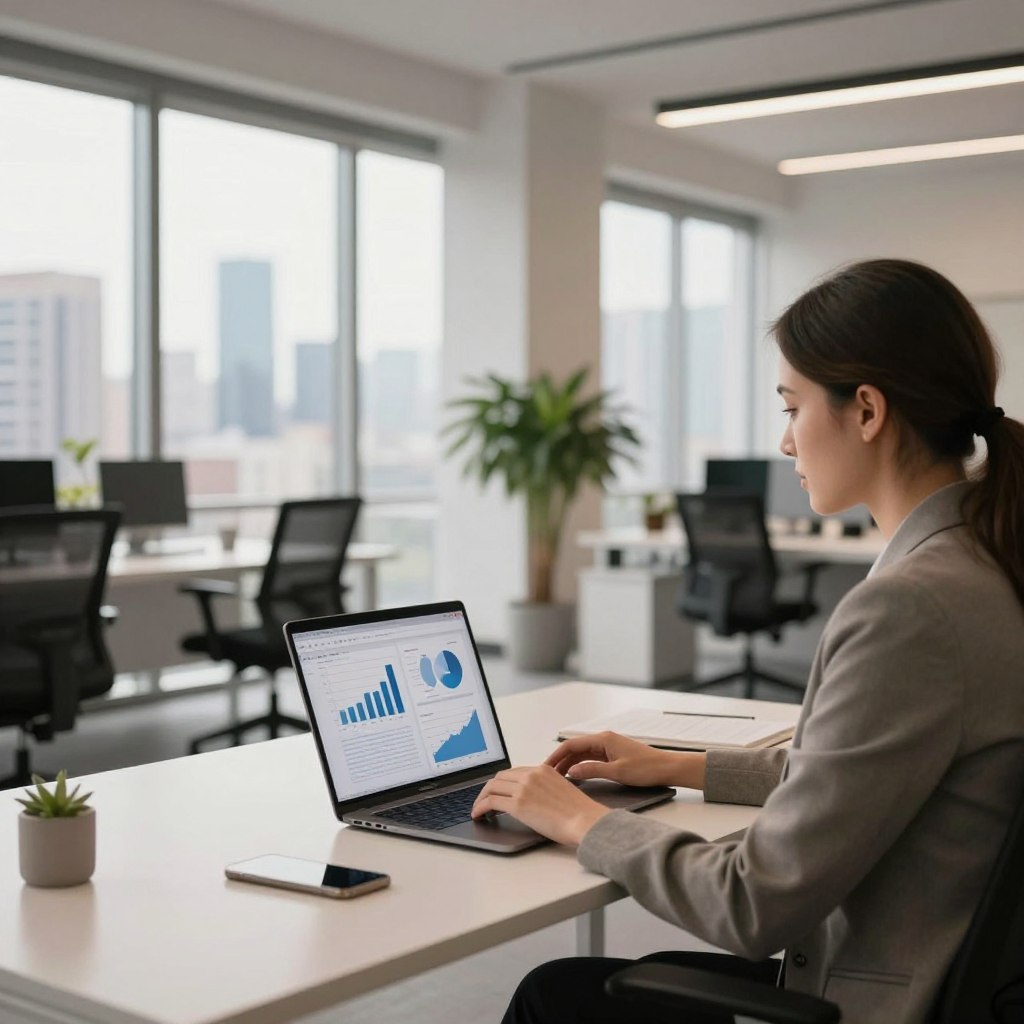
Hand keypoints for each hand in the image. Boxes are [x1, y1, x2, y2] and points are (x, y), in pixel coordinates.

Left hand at [471, 765, 610, 845]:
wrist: (585, 820)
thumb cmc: (579, 813)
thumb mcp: (561, 790)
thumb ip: (545, 788)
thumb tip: (533, 799)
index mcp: (543, 770)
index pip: (515, 772)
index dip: (503, 783)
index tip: (498, 791)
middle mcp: (531, 775)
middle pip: (500, 777)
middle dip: (490, 789)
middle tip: (485, 800)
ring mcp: (523, 788)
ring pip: (492, 787)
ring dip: (481, 798)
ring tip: (478, 809)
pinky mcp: (517, 804)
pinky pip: (490, 802)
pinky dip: (480, 807)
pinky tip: (478, 815)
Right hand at [546, 731, 704, 789]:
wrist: (667, 768)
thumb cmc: (646, 768)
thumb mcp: (617, 772)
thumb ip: (592, 770)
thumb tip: (571, 772)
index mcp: (603, 739)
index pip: (571, 744)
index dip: (556, 755)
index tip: (545, 767)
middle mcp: (604, 740)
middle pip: (575, 748)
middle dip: (560, 760)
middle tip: (547, 775)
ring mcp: (608, 747)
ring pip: (582, 754)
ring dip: (570, 764)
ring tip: (558, 778)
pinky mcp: (613, 755)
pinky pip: (591, 758)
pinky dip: (581, 766)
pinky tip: (576, 776)